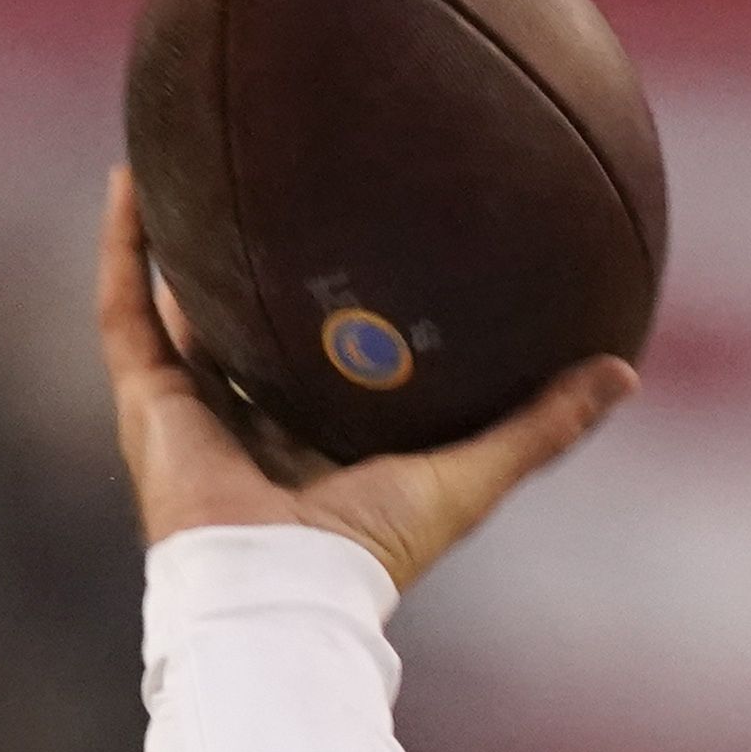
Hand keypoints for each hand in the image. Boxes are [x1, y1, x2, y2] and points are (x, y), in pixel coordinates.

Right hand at [95, 167, 635, 592]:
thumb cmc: (375, 551)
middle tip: (270, 186)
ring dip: (172, 242)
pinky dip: (125, 247)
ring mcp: (189, 417)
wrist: (285, 591)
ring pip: (172, 312)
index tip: (357, 244)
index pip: (321, 368)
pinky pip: (125, 311)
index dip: (331, 311)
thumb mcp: (473, 473)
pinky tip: (133, 178)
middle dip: (249, 269)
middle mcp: (250, 427)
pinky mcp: (144, 407)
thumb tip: (625, 370)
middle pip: (244, 333)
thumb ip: (542, 425)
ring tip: (181, 160)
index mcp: (318, 447)